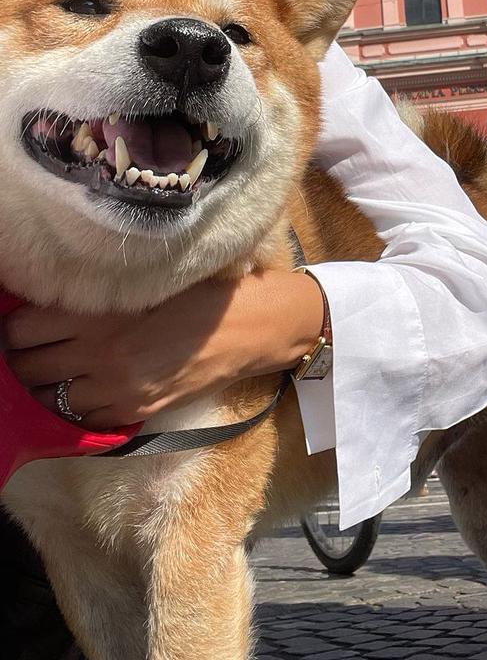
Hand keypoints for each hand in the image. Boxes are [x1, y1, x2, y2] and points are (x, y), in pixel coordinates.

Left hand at [1, 269, 323, 429]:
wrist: (250, 327)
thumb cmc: (201, 291)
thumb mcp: (144, 281)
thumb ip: (97, 293)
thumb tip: (52, 302)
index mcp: (99, 314)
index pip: (23, 328)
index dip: (18, 326)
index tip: (26, 321)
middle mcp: (99, 355)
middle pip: (29, 366)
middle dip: (24, 358)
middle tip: (35, 346)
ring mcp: (117, 390)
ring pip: (50, 399)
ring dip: (49, 385)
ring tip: (60, 369)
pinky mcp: (135, 412)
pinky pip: (84, 419)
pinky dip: (79, 405)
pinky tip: (89, 388)